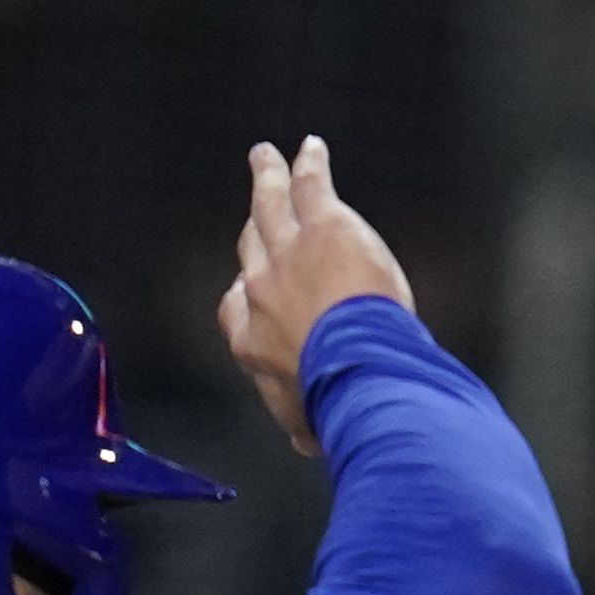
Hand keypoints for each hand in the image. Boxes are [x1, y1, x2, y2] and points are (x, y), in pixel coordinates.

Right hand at [215, 135, 413, 457]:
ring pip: (269, 205)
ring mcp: (288, 252)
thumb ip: (304, 424)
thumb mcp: (307, 423)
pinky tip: (311, 149)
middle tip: (256, 213)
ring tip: (265, 157)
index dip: (244, 293)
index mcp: (250, 338)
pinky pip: (309, 185)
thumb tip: (306, 445)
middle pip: (252, 249)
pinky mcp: (323, 226)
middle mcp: (259, 289)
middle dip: (255, 231)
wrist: (357, 375)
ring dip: (266, 178)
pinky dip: (308, 165)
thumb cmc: (334, 405)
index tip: (249, 288)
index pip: (237, 306)